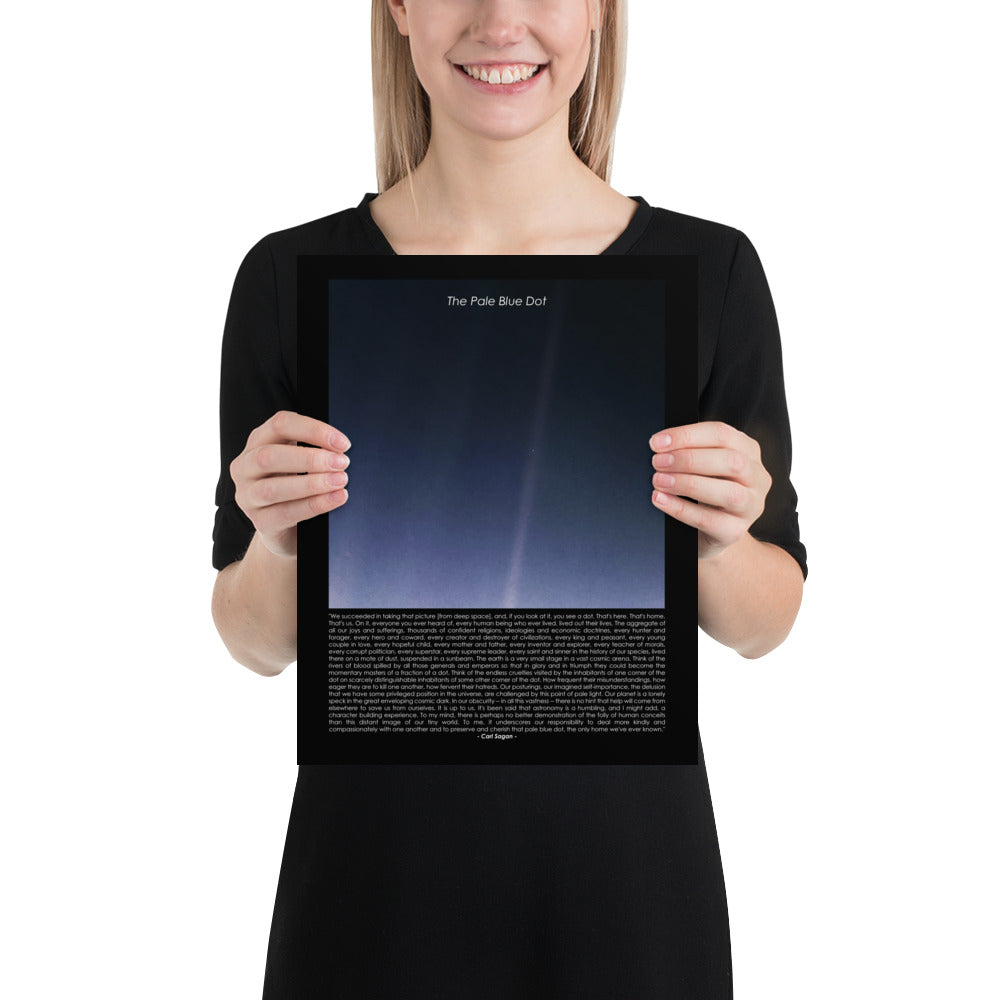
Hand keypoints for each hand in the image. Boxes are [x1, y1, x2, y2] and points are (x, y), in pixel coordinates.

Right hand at [230, 410, 350, 558]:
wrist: (284, 527)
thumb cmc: (293, 484)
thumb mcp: (298, 459)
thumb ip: (312, 448)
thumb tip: (340, 449)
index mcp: (257, 442)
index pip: (280, 424)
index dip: (313, 430)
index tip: (342, 443)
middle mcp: (245, 467)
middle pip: (269, 456)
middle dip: (310, 458)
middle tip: (342, 463)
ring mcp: (248, 496)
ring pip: (273, 488)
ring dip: (312, 483)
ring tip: (340, 480)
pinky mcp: (260, 521)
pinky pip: (286, 513)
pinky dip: (314, 505)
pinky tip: (335, 498)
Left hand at [649, 421, 770, 560]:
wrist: (713, 533)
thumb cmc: (707, 492)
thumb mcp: (704, 466)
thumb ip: (690, 451)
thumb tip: (661, 444)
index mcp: (749, 451)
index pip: (722, 434)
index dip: (687, 436)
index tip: (658, 442)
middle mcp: (756, 477)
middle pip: (730, 461)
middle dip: (689, 459)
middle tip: (658, 462)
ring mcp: (751, 506)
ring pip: (727, 493)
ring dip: (687, 483)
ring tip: (659, 480)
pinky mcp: (735, 531)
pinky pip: (709, 520)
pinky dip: (681, 509)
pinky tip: (661, 500)